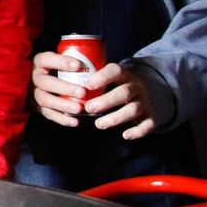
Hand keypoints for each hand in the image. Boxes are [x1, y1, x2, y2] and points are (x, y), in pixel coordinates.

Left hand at [30, 53, 156, 138]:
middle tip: (89, 108)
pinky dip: (137, 131)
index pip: (114, 71)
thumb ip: (88, 79)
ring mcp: (144, 101)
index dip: (102, 77)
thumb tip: (55, 82)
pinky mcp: (151, 116)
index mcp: (122, 74)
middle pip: (123, 92)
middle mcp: (135, 86)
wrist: (147, 90)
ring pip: (133, 109)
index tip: (88, 85)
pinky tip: (125, 135)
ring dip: (116, 117)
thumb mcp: (106, 77)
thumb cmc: (115, 85)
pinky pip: (147, 125)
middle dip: (106, 101)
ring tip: (99, 124)